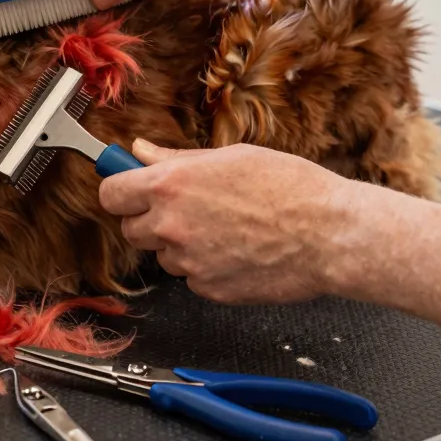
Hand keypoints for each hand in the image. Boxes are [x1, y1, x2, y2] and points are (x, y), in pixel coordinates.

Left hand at [99, 139, 359, 304]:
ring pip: (163, 255)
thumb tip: (140, 152)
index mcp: (170, 185)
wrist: (330, 234)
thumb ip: (174, 159)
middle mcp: (171, 225)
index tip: (129, 190)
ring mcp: (188, 261)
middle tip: (184, 209)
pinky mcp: (208, 289)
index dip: (120, 192)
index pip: (110, 194)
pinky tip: (237, 251)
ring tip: (224, 229)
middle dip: (150, 220)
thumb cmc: (290, 188)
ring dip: (180, 245)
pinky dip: (205, 268)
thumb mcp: (229, 156)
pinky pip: (191, 277)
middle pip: (131, 229)